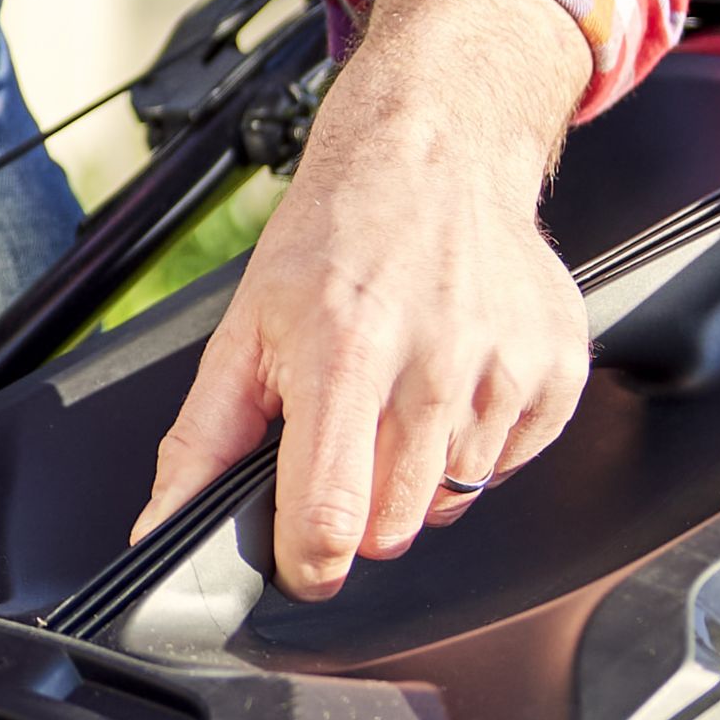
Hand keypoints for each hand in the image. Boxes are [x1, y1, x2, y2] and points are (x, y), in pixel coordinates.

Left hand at [136, 0, 595, 599]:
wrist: (432, 156)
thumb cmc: (333, 240)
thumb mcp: (244, 332)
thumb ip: (200, 443)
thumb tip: (162, 528)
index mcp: (343, 356)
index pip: (331, 521)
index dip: (308, 563)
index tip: (302, 558)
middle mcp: (433, 365)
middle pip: (393, 529)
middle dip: (359, 510)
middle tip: (346, 437)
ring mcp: (504, 369)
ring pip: (452, 503)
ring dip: (416, 477)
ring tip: (398, 396)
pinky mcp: (557, 370)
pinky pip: (508, 468)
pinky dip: (475, 448)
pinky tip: (451, 384)